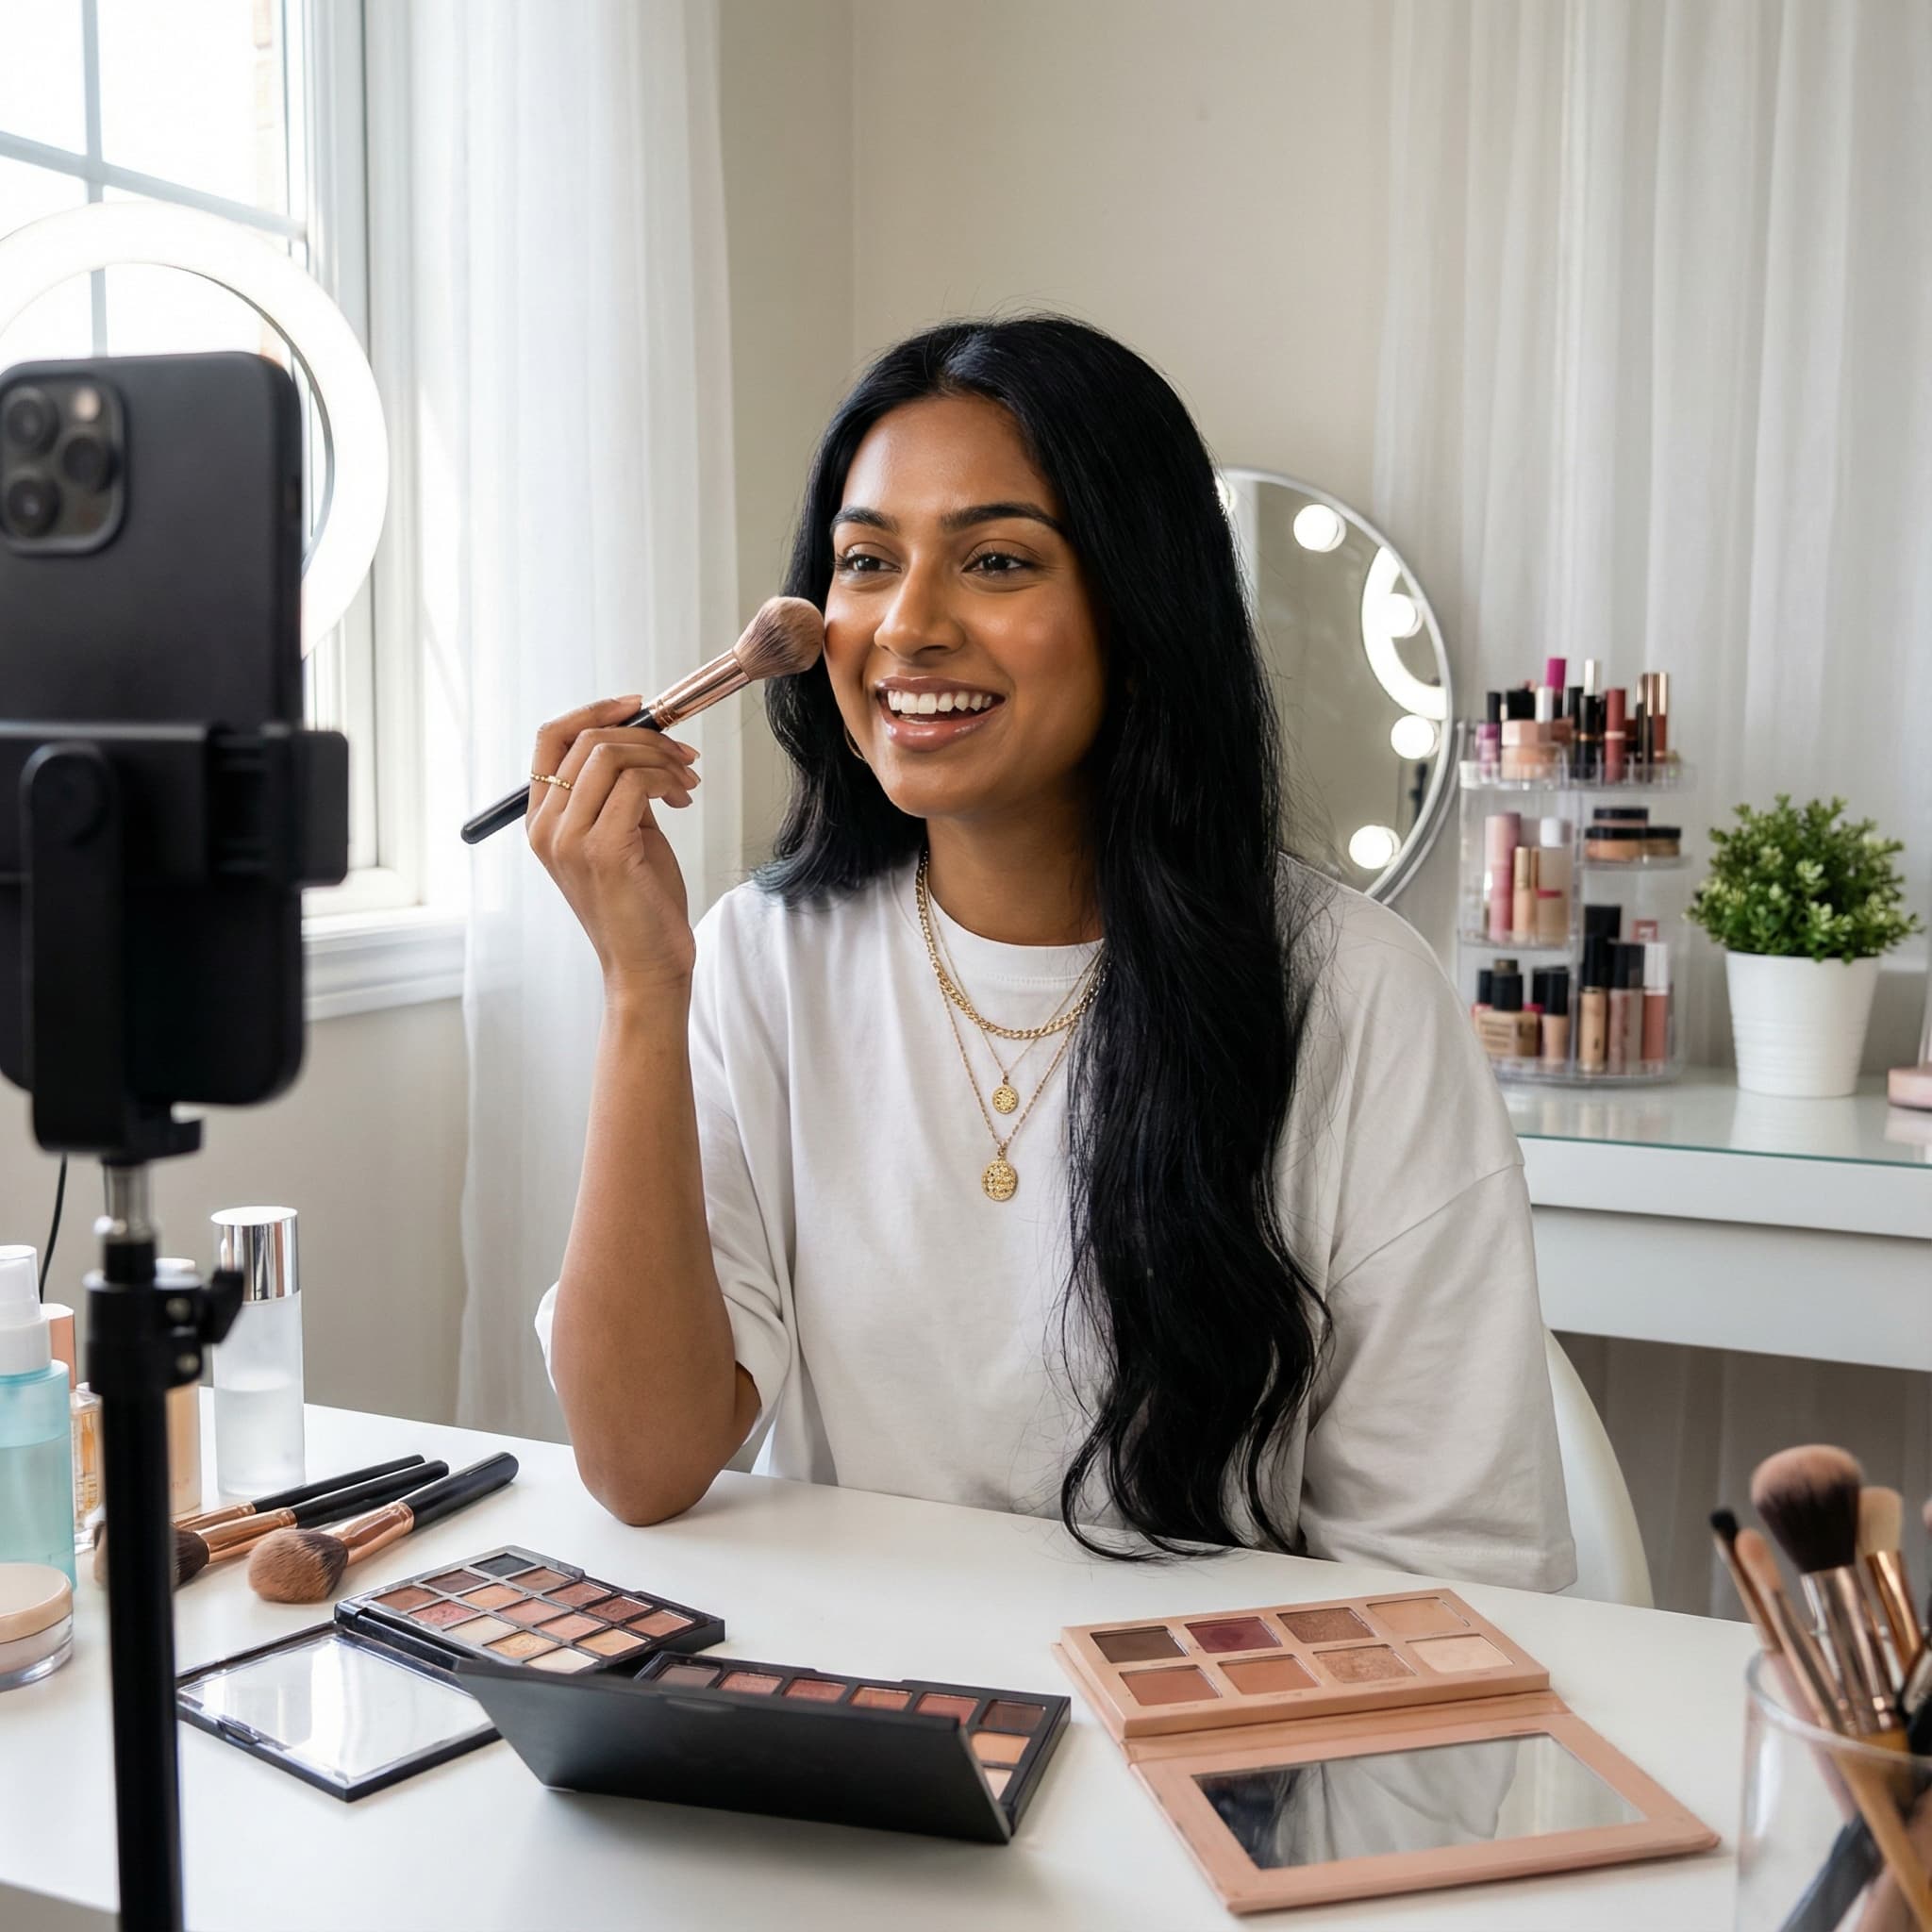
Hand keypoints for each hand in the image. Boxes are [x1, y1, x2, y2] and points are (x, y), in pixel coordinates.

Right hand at [525, 696, 702, 995]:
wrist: (647, 966)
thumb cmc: (641, 905)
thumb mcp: (624, 834)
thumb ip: (620, 791)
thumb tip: (644, 743)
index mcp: (543, 821)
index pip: (550, 739)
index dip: (594, 711)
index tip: (638, 707)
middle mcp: (546, 828)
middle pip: (584, 740)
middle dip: (645, 736)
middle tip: (683, 755)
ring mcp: (569, 840)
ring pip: (610, 755)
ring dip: (661, 757)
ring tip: (687, 781)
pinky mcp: (602, 851)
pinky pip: (634, 784)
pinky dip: (666, 779)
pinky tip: (683, 797)